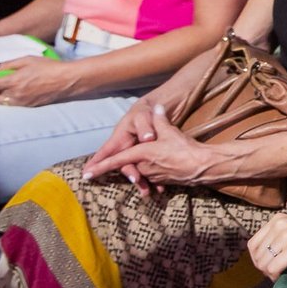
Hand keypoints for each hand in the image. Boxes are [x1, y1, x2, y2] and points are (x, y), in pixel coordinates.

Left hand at [0, 55, 79, 107]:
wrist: (65, 80)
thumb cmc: (48, 67)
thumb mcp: (28, 59)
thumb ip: (10, 64)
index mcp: (13, 81)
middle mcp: (15, 94)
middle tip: (4, 81)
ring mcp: (22, 102)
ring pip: (4, 102)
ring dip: (4, 95)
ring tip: (12, 87)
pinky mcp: (29, 106)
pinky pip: (15, 105)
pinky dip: (14, 99)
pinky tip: (22, 92)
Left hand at [85, 103, 217, 192]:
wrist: (200, 165)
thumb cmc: (183, 148)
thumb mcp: (169, 131)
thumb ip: (159, 120)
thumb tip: (157, 107)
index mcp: (140, 154)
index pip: (116, 161)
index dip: (100, 166)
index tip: (86, 174)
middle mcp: (143, 167)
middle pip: (129, 167)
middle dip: (126, 168)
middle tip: (118, 169)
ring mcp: (152, 175)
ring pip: (141, 171)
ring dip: (140, 172)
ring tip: (147, 165)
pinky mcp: (162, 180)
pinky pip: (152, 176)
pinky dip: (151, 174)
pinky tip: (161, 167)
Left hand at [248, 214, 286, 280]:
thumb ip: (278, 236)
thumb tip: (261, 257)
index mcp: (278, 219)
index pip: (253, 244)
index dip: (257, 258)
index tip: (267, 264)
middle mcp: (280, 225)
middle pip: (257, 255)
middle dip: (264, 267)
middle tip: (275, 271)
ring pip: (263, 263)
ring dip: (270, 272)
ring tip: (280, 273)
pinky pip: (273, 268)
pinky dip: (276, 275)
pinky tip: (284, 274)